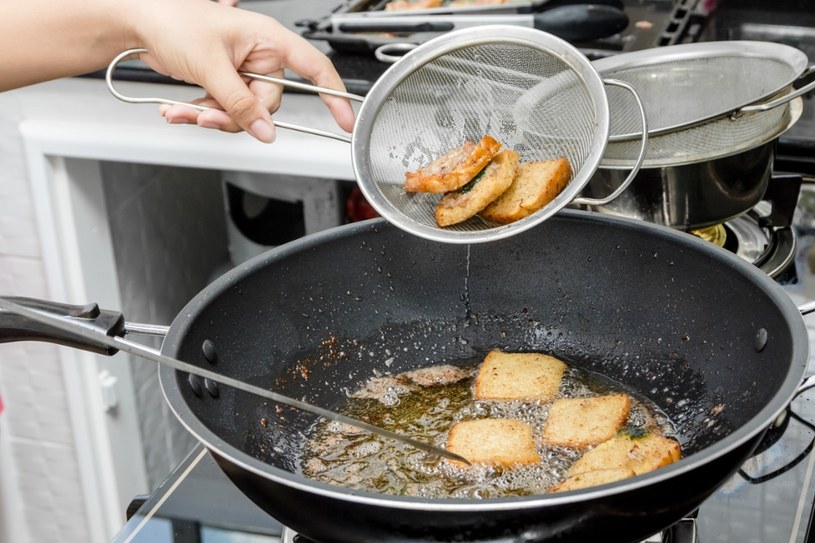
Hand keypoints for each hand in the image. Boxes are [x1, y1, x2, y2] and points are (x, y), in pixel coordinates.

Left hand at [138, 1, 354, 141]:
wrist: (136, 24)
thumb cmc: (172, 21)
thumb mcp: (210, 66)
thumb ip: (240, 103)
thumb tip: (265, 130)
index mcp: (267, 39)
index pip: (313, 68)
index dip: (333, 95)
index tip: (345, 120)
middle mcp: (258, 55)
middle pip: (268, 104)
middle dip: (237, 116)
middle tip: (209, 115)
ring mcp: (241, 71)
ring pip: (245, 113)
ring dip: (214, 118)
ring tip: (185, 111)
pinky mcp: (224, 83)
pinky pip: (226, 110)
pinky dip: (202, 114)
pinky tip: (180, 108)